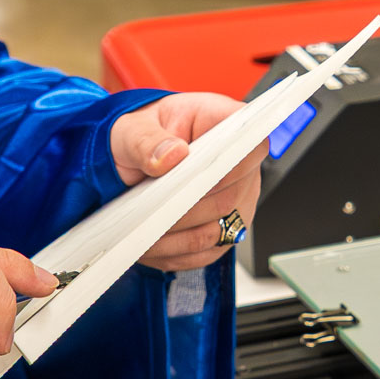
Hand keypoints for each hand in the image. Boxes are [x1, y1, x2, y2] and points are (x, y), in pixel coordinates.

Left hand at [111, 93, 265, 272]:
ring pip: (218, 230)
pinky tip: (151, 245)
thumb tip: (171, 156)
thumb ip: (146, 140)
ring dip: (177, 237)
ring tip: (143, 231)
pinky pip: (208, 252)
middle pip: (229, 197)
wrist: (135, 160)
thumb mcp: (131, 130)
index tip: (185, 183)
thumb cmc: (141, 138)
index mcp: (225, 123)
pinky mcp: (227, 228)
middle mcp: (241, 163)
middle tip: (147, 212)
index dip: (221, 170)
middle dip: (184, 210)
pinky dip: (177, 254)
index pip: (247, 147)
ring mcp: (239, 199)